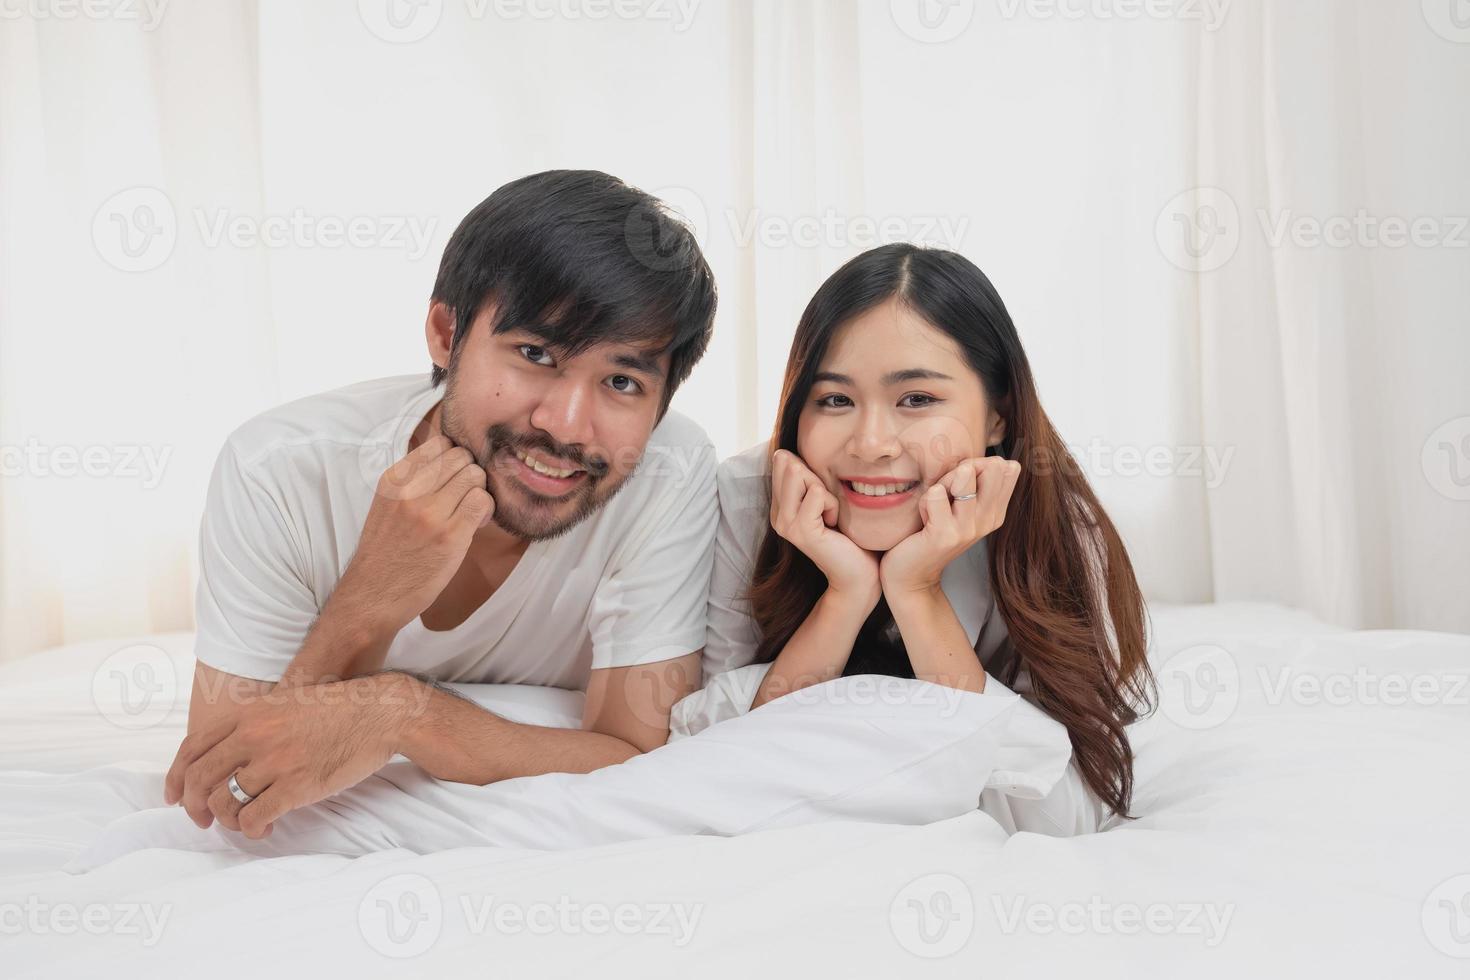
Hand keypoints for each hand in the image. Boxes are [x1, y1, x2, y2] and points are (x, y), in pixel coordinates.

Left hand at [162, 674, 416, 837]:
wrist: (380, 712)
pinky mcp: (296, 786)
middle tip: (204, 820)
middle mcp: (255, 736)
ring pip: (223, 803)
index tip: (174, 797)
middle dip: (194, 807)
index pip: (192, 748)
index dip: (175, 777)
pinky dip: (251, 830)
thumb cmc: (338, 709)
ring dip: (227, 821)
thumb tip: (227, 755)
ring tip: (244, 823)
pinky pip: (253, 818)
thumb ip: (254, 723)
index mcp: (249, 714)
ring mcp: (275, 761)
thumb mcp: (286, 702)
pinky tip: (264, 829)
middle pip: (199, 779)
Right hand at [340, 433, 493, 634]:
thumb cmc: (386, 552)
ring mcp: (430, 512)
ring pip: (475, 475)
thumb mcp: (388, 505)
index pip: (439, 443)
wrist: (372, 595)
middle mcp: (410, 490)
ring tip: (469, 513)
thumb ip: (413, 481)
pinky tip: (474, 524)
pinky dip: (485, 510)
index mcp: (393, 479)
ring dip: (479, 492)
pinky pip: (482, 501)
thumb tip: (451, 460)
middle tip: (464, 498)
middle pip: (461, 456)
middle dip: (469, 474)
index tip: (453, 479)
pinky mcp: (450, 535)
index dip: (454, 459)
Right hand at [769, 449, 880, 609]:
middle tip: (828, 509)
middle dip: (818, 480)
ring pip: (801, 476)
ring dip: (825, 492)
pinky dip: (833, 505)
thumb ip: (807, 479)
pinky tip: (834, 525)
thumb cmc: (849, 536)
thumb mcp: (825, 500)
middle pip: (791, 466)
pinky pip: (817, 494)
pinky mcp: (802, 531)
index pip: (784, 463)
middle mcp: (778, 516)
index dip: (810, 472)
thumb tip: (785, 453)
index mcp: (780, 508)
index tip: (822, 499)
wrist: (858, 574)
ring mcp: (786, 525)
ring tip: (831, 516)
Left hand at [880, 456, 1021, 597]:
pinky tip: (923, 518)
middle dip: (964, 468)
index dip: (980, 464)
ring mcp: (967, 529)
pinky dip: (925, 499)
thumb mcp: (959, 505)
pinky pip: (935, 495)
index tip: (961, 481)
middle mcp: (988, 521)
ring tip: (934, 503)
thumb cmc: (931, 531)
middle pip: (988, 468)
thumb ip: (975, 483)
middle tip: (945, 489)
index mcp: (996, 513)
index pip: (1004, 468)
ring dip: (943, 482)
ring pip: (963, 478)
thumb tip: (996, 460)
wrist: (911, 575)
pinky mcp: (944, 535)